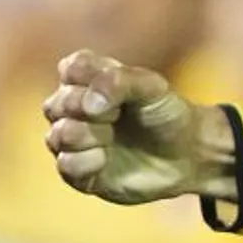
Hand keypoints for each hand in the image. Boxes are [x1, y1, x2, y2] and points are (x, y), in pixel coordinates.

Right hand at [42, 51, 230, 203]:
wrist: (186, 155)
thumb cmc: (165, 114)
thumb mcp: (153, 87)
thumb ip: (120, 81)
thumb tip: (89, 103)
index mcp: (88, 79)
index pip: (71, 69)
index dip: (92, 80)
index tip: (120, 89)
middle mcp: (74, 109)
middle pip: (57, 104)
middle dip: (88, 110)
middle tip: (118, 115)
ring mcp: (74, 141)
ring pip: (56, 136)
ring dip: (87, 135)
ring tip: (111, 138)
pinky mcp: (80, 173)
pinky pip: (66, 165)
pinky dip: (86, 161)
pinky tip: (105, 160)